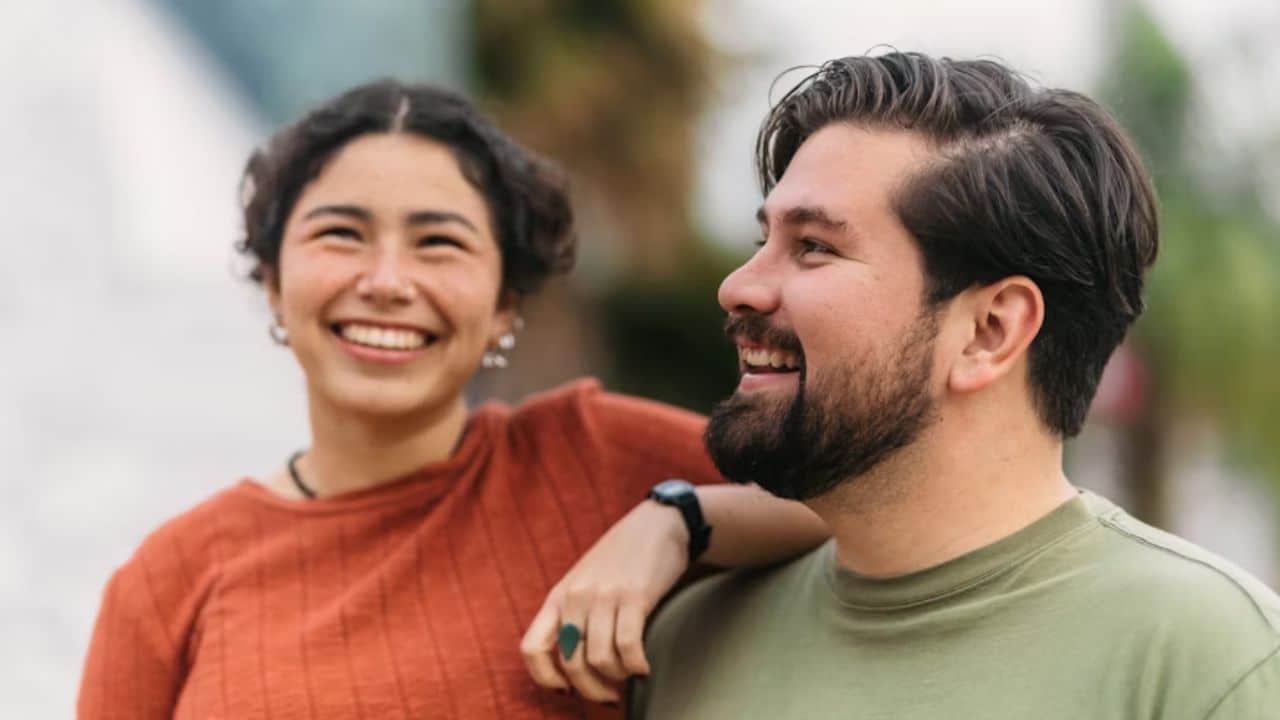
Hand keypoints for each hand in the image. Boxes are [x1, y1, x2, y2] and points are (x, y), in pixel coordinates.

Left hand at [521, 500, 688, 702]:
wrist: (658, 524)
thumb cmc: (623, 558)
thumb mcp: (585, 581)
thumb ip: (574, 613)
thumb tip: (575, 662)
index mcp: (559, 596)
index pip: (531, 648)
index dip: (545, 678)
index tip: (567, 689)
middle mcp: (576, 597)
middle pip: (571, 664)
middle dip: (592, 689)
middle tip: (610, 695)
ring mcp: (604, 595)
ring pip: (600, 660)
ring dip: (618, 677)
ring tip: (630, 674)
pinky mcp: (634, 595)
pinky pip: (629, 646)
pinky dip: (637, 666)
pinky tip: (645, 666)